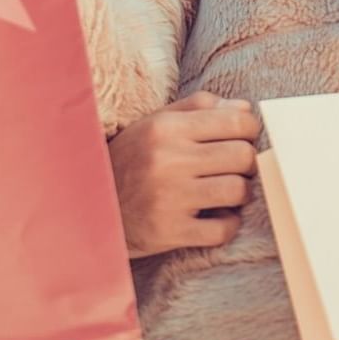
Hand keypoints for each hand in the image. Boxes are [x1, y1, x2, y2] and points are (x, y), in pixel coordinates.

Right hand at [107, 92, 260, 257]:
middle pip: (243, 156)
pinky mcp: (169, 232)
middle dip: (247, 161)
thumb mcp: (157, 122)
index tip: (245, 138)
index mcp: (167, 128)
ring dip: (240, 192)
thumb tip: (245, 110)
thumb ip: (201, 107)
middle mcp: (169, 160)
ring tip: (228, 191)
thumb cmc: (132, 158)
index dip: (250, 130)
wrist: (88, 206)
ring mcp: (169, 198)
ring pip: (238, 191)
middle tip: (237, 167)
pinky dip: (228, 223)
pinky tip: (216, 216)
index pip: (236, 123)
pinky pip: (223, 229)